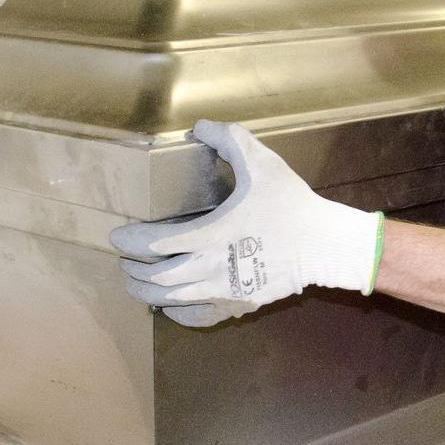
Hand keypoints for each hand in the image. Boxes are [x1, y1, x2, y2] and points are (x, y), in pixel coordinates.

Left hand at [110, 120, 383, 327]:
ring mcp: (223, 291)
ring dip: (148, 292)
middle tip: (126, 260)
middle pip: (156, 277)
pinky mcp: (238, 305)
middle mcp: (209, 268)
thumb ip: (228, 139)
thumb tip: (198, 128)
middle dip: (134, 269)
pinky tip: (172, 304)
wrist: (326, 246)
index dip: (130, 240)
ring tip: (139, 282)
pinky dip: (177, 312)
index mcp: (209, 234)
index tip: (118, 235)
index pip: (154, 243)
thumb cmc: (292, 205)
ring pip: (171, 299)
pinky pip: (197, 317)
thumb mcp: (262, 162)